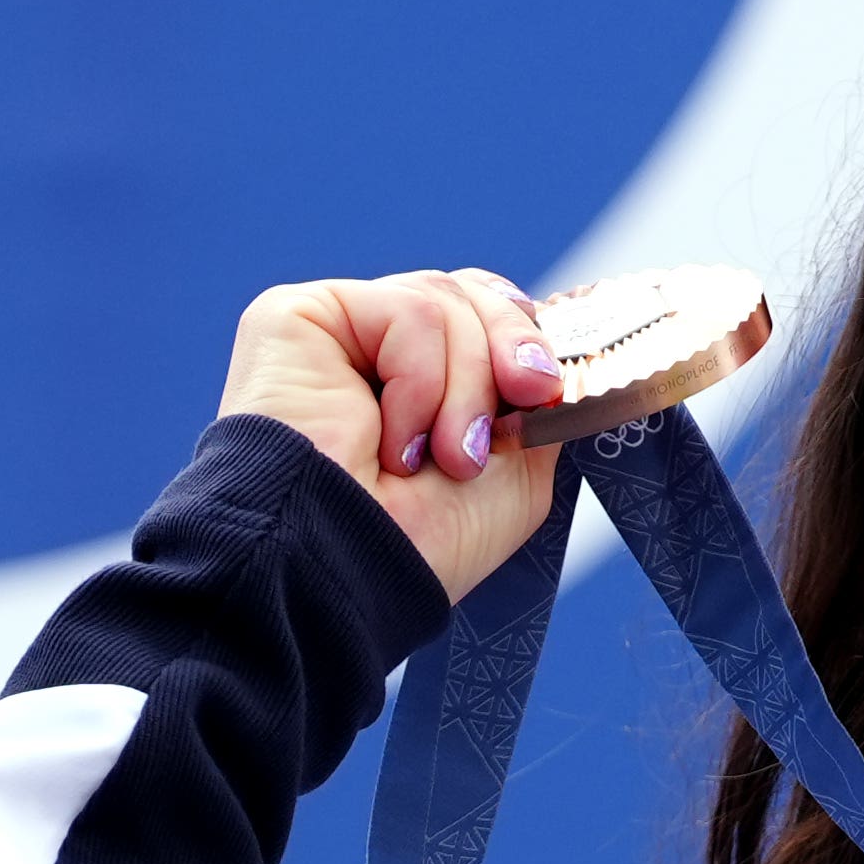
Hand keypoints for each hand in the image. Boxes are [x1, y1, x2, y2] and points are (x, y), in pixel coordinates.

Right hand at [220, 269, 570, 605]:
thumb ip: (534, 403)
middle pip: (469, 294)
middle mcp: (372, 354)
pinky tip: (395, 443)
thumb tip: (564, 352)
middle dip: (511, 350)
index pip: (481, 315)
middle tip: (528, 397)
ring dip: (465, 387)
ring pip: (443, 301)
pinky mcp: (298, 317)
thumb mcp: (515, 473)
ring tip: (444, 457)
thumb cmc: (422, 544)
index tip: (553, 387)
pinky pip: (405, 310)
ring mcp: (338, 333)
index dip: (526, 338)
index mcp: (416, 386)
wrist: (350, 569)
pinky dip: (421, 380)